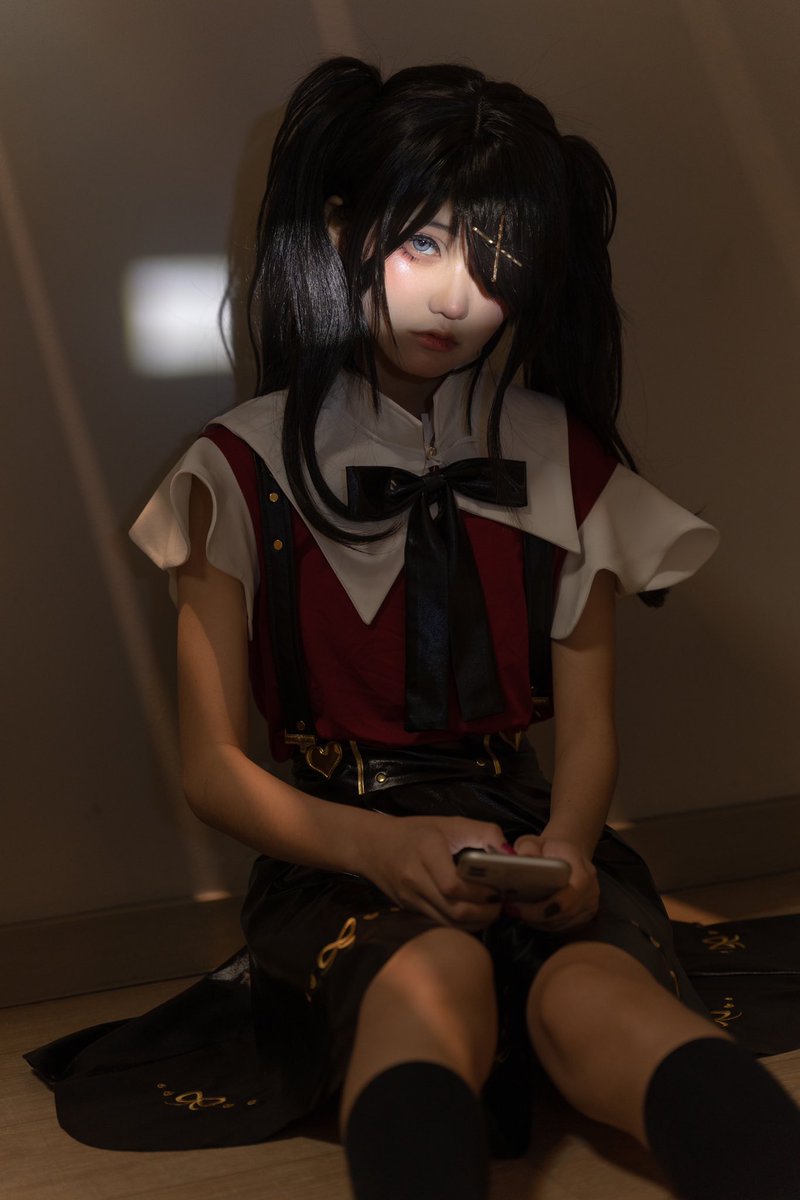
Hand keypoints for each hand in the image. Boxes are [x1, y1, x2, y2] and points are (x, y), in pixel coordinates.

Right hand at [363, 814, 506, 931]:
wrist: (372, 845)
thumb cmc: (416, 832)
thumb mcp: (450, 823)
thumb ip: (484, 833)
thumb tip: (510, 854)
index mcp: (426, 852)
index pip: (453, 885)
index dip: (480, 893)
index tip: (498, 889)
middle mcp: (415, 879)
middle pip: (454, 910)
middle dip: (484, 913)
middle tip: (500, 905)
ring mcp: (410, 899)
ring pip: (448, 924)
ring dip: (475, 923)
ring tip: (490, 911)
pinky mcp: (410, 910)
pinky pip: (439, 924)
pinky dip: (460, 924)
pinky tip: (472, 915)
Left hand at [505, 835, 598, 931]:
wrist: (567, 854)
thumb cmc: (550, 849)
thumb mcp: (536, 841)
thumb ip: (527, 847)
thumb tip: (522, 858)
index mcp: (582, 869)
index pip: (569, 895)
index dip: (543, 907)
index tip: (517, 905)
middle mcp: (591, 889)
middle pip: (564, 913)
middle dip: (534, 916)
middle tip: (511, 909)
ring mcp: (591, 904)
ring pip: (562, 923)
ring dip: (537, 921)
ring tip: (516, 911)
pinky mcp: (586, 915)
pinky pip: (563, 926)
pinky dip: (544, 923)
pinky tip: (529, 915)